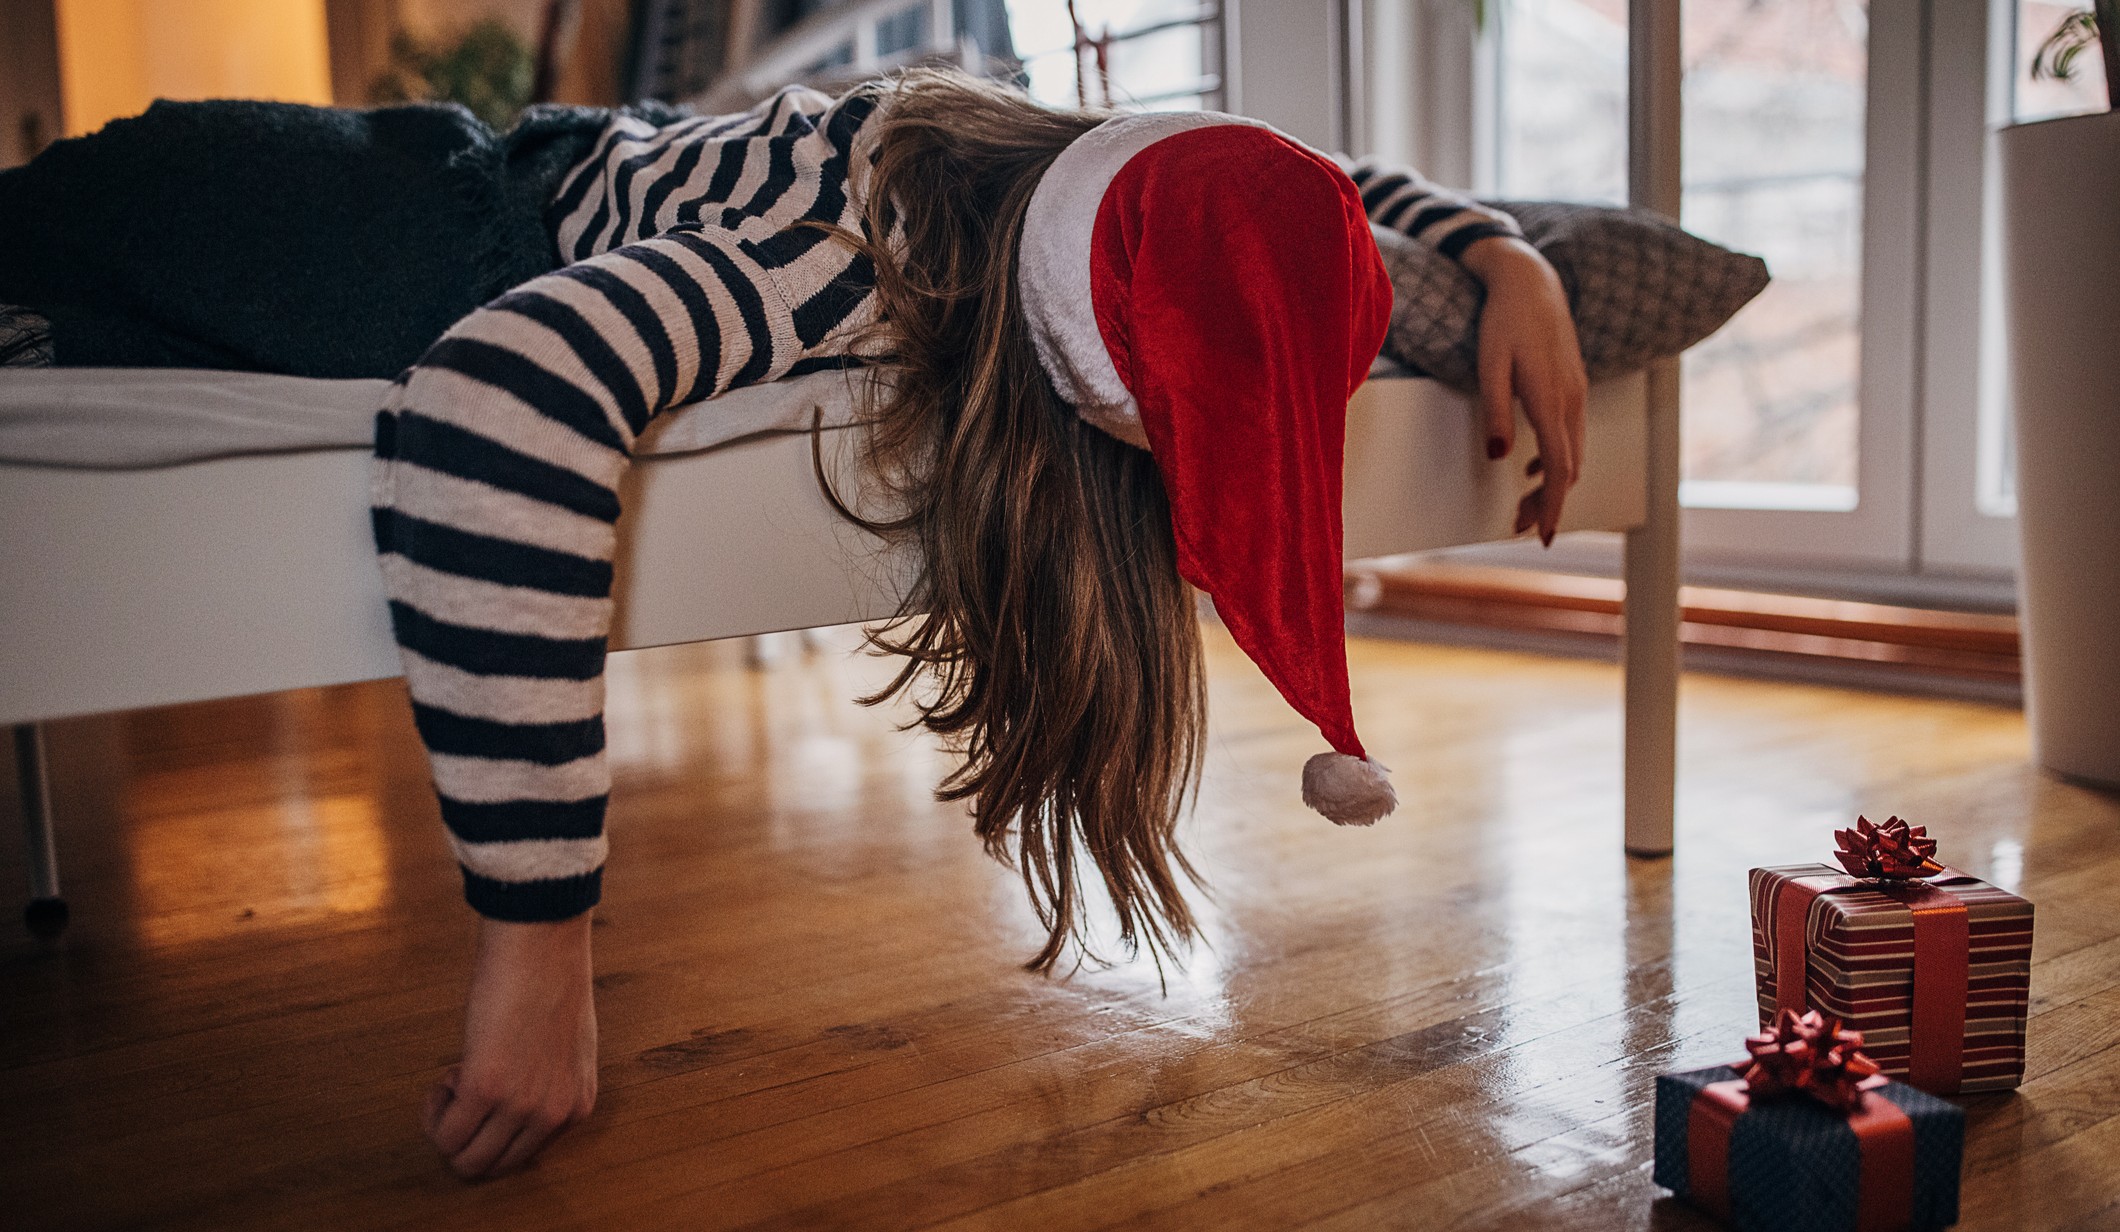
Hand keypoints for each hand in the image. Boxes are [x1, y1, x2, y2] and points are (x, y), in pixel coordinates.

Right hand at [425, 915, 598, 1179]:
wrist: (543, 940)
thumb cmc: (551, 980)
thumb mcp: (568, 1046)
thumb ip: (549, 1081)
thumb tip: (514, 1104)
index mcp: (578, 1106)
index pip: (523, 1156)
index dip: (494, 1124)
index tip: (492, 1085)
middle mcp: (555, 1114)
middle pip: (492, 1167)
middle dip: (466, 1134)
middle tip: (465, 1086)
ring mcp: (521, 1105)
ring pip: (464, 1161)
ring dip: (447, 1124)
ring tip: (457, 1077)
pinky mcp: (485, 1087)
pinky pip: (444, 1134)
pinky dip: (434, 1110)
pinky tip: (450, 1069)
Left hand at [1460, 236, 1588, 545]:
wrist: (1531, 280)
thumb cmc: (1503, 321)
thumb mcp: (1489, 366)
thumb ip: (1496, 411)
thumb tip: (1500, 457)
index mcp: (1551, 400)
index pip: (1559, 469)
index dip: (1551, 507)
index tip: (1542, 537)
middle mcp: (1571, 401)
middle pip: (1568, 469)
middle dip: (1546, 504)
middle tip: (1517, 528)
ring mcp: (1576, 393)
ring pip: (1572, 453)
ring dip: (1550, 485)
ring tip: (1520, 507)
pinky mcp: (1573, 386)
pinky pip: (1571, 435)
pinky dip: (1555, 460)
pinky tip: (1530, 468)